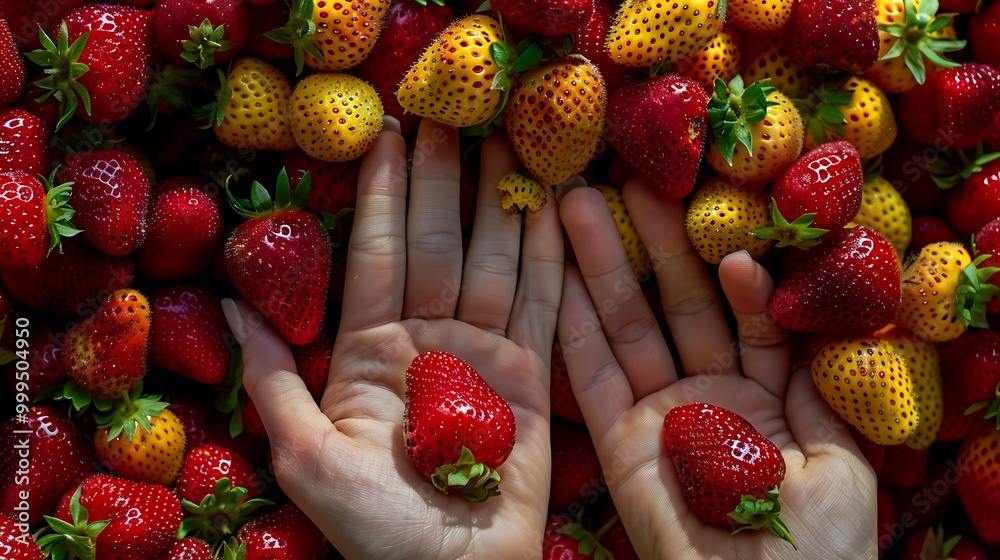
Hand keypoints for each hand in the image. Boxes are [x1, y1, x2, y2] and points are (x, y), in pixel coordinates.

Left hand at [223, 118, 563, 558]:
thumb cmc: (374, 532)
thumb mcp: (305, 456)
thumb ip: (275, 377)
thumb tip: (233, 303)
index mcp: (370, 351)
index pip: (376, 253)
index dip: (382, 193)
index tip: (386, 135)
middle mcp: (429, 338)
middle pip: (436, 241)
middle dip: (442, 178)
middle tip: (448, 111)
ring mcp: (486, 353)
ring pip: (494, 260)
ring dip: (500, 200)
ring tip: (507, 139)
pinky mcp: (534, 377)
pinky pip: (545, 306)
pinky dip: (552, 257)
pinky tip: (554, 207)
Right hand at [557, 177, 876, 558]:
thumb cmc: (820, 545)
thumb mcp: (836, 450)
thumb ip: (805, 370)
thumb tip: (774, 283)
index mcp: (765, 397)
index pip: (745, 313)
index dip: (727, 260)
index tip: (713, 202)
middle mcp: (707, 396)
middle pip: (678, 306)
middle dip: (655, 243)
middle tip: (630, 177)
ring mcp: (658, 416)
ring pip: (629, 328)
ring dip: (603, 267)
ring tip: (579, 203)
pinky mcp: (618, 443)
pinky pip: (593, 379)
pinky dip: (576, 329)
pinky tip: (558, 276)